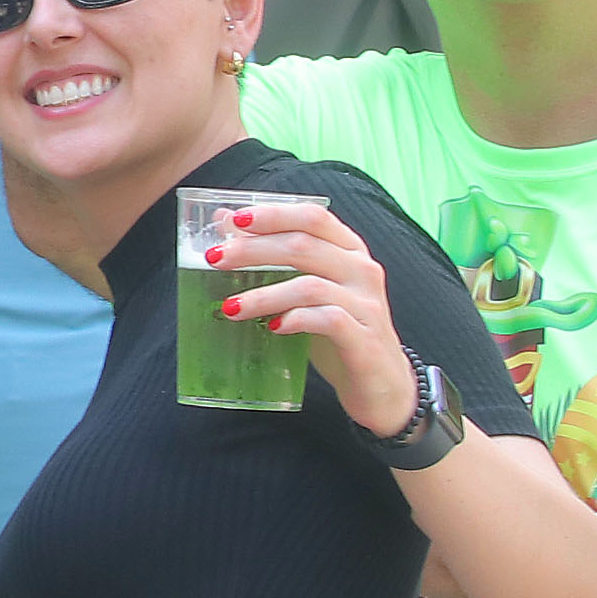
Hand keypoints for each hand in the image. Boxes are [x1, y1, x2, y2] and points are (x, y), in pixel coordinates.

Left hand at [207, 199, 414, 434]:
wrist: (381, 383)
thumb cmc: (338, 330)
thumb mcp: (307, 288)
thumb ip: (276, 257)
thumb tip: (225, 221)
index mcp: (349, 249)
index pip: (313, 216)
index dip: (274, 214)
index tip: (234, 220)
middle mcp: (362, 270)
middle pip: (304, 245)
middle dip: (254, 250)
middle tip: (216, 260)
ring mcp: (367, 304)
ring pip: (310, 286)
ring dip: (264, 294)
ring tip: (230, 307)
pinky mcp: (365, 338)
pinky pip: (328, 320)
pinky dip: (296, 320)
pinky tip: (273, 327)